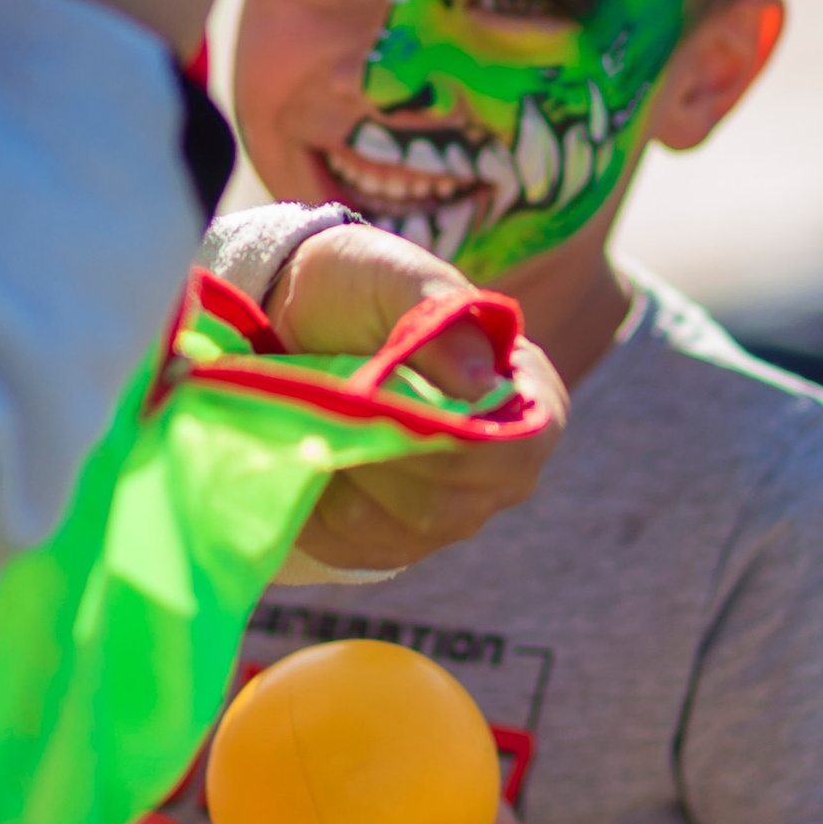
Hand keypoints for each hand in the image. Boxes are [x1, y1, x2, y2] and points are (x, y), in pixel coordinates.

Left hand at [264, 219, 565, 572]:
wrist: (294, 322)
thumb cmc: (360, 289)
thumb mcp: (396, 276)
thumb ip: (443, 320)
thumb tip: (480, 386)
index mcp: (528, 400)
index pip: (518, 450)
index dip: (456, 441)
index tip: (381, 399)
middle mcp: (501, 469)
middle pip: (453, 501)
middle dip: (381, 453)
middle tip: (330, 400)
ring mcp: (450, 513)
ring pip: (399, 527)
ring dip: (346, 472)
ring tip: (314, 415)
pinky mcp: (393, 544)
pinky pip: (354, 547)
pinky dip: (317, 503)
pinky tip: (302, 452)